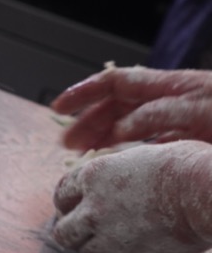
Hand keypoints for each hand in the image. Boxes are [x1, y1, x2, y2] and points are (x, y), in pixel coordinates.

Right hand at [51, 67, 211, 150]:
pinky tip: (119, 170)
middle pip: (118, 107)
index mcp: (170, 86)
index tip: (59, 108)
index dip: (84, 92)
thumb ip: (154, 116)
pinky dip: (130, 159)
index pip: (116, 82)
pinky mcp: (188, 146)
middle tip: (66, 145)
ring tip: (85, 158)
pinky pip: (149, 150)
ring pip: (131, 130)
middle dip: (88, 123)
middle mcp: (171, 103)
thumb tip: (117, 130)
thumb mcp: (193, 109)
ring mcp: (180, 125)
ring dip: (105, 142)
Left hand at [51, 141, 211, 252]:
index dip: (67, 202)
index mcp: (94, 176)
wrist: (207, 194)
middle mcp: (93, 209)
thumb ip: (118, 174)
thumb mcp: (142, 157)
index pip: (62, 194)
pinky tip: (128, 249)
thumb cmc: (186, 166)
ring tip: (104, 243)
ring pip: (83, 252)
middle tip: (82, 231)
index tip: (73, 205)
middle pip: (62, 231)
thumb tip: (114, 180)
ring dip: (90, 249)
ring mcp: (108, 237)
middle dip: (69, 231)